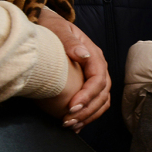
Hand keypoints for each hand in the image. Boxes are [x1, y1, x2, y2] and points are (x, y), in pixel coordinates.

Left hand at [36, 8, 110, 129]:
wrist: (48, 26)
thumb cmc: (52, 27)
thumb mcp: (59, 30)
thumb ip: (71, 42)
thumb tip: (84, 55)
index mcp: (94, 55)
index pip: (98, 79)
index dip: (87, 96)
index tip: (71, 107)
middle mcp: (98, 67)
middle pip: (102, 94)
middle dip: (87, 110)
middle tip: (68, 121)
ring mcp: (94, 76)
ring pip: (102, 101)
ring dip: (89, 116)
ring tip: (71, 125)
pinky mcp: (88, 84)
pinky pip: (96, 103)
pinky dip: (88, 115)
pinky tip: (76, 124)